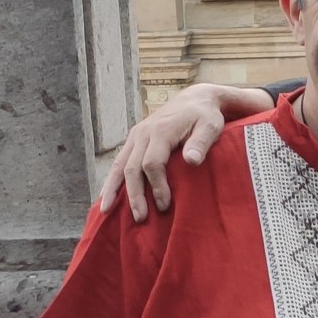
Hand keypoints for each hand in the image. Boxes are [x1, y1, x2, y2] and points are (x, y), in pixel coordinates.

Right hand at [99, 84, 228, 221]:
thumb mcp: (211, 127)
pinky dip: (112, 180)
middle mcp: (143, 133)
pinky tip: (107, 196)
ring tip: (106, 211)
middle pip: (132, 168)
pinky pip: (119, 161)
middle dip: (134, 194)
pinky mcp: (134, 140)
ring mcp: (136, 136)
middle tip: (140, 218)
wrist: (195, 99)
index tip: (165, 205)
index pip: (152, 163)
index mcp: (161, 131)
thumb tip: (192, 161)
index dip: (156, 186)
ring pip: (119, 165)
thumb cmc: (206, 116)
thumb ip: (201, 143)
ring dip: (113, 189)